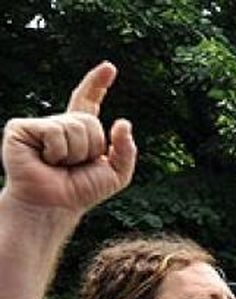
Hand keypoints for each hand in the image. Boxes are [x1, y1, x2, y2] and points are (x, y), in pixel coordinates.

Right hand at [1, 63, 136, 214]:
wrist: (53, 205)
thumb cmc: (81, 192)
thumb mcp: (116, 174)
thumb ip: (127, 150)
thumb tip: (123, 122)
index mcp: (79, 132)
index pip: (89, 102)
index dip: (98, 84)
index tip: (110, 67)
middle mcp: (58, 124)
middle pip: (89, 122)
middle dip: (90, 148)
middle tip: (73, 166)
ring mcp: (39, 125)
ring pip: (74, 127)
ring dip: (74, 153)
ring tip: (58, 165)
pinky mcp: (21, 128)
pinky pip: (54, 132)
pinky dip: (57, 151)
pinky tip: (45, 161)